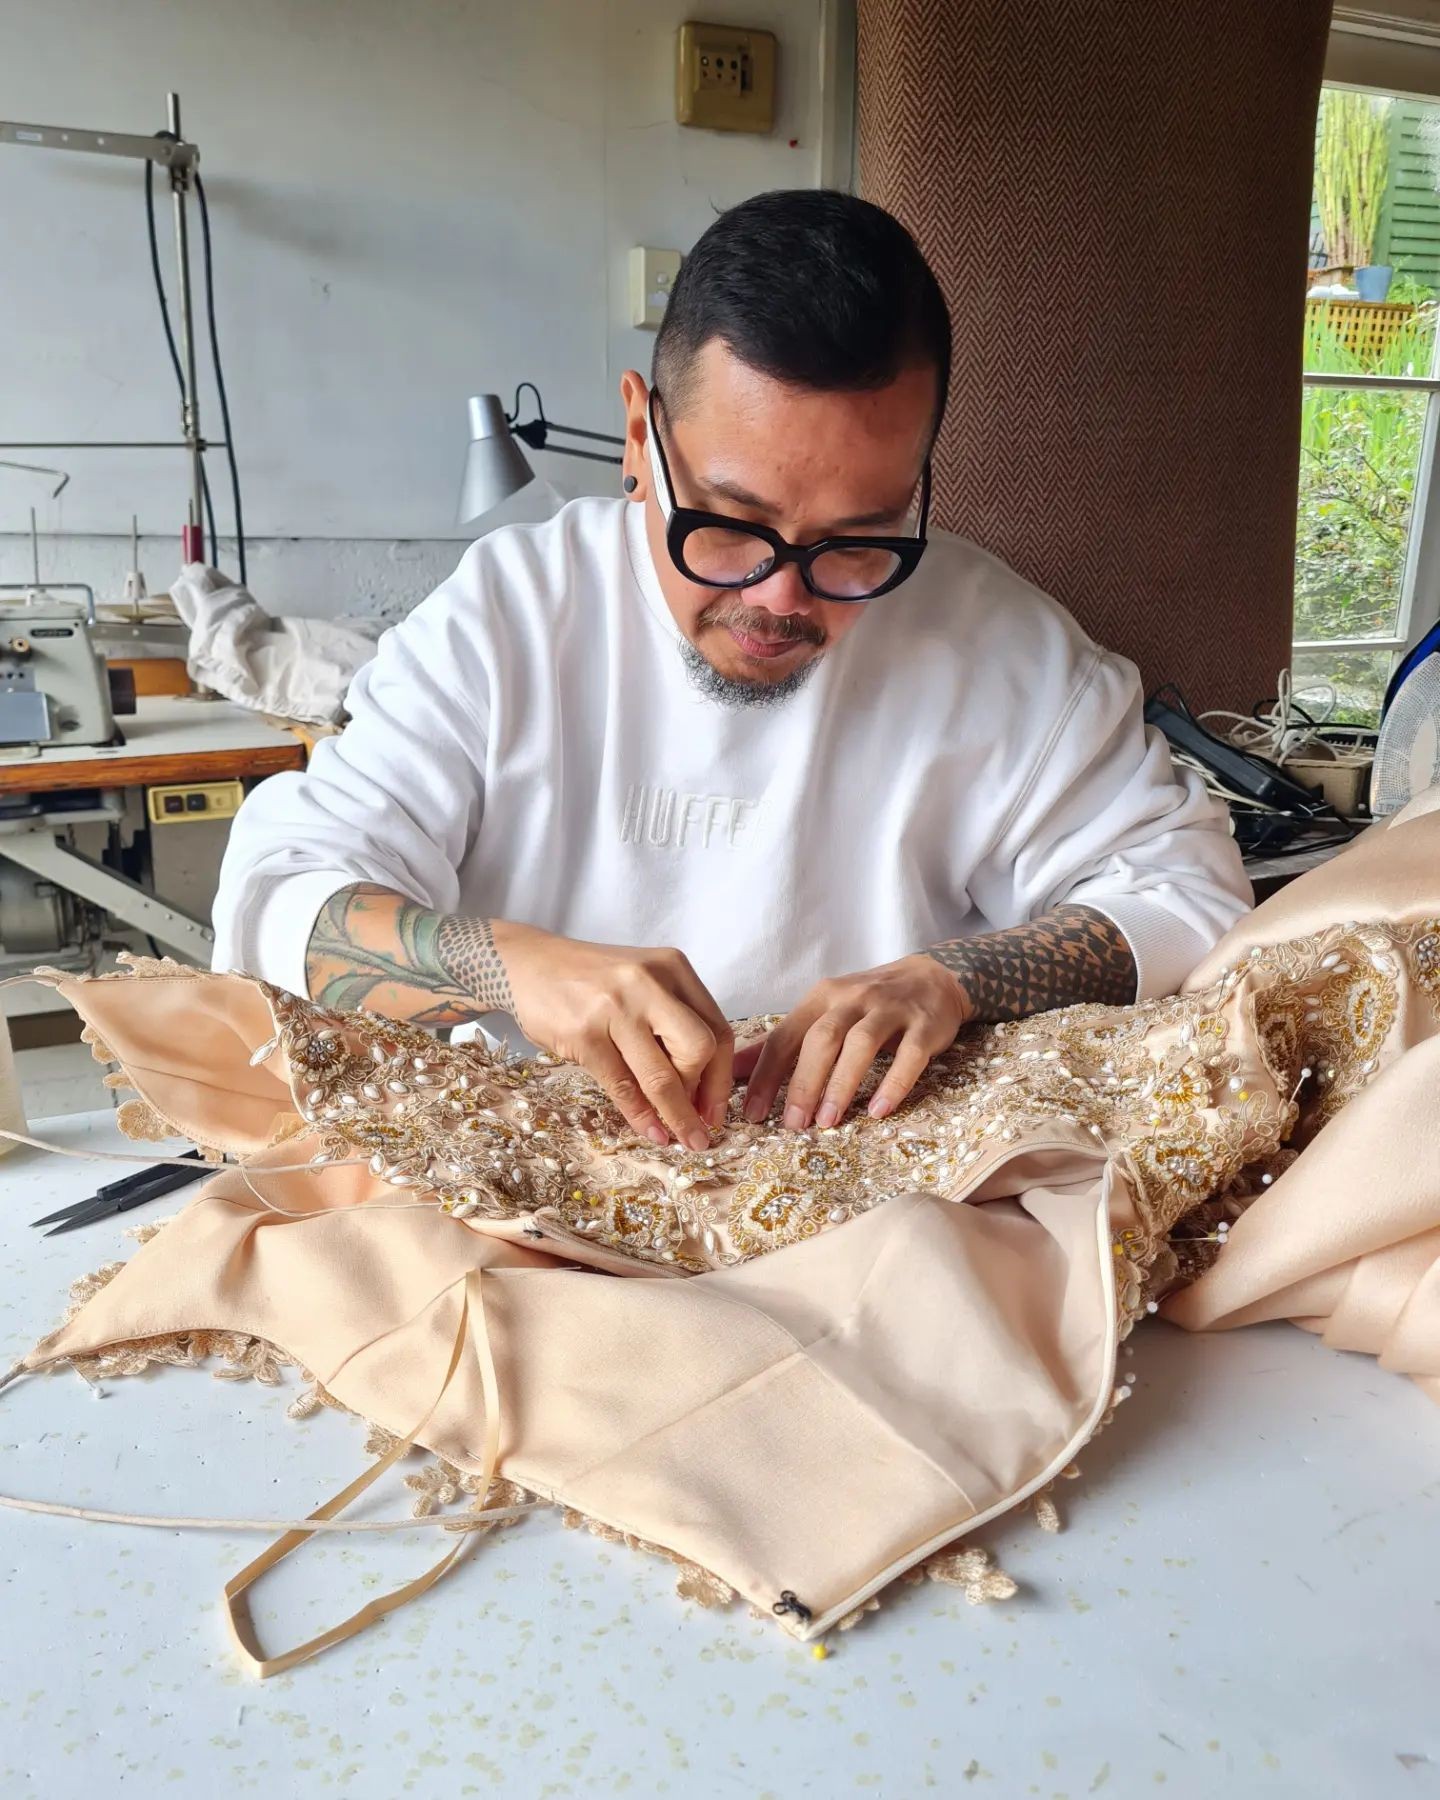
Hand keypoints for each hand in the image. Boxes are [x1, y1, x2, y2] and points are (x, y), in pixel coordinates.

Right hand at [494, 923, 732, 1150]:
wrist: (526, 964)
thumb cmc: (590, 980)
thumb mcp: (642, 983)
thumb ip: (672, 1021)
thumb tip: (700, 1092)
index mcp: (673, 968)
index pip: (718, 1029)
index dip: (723, 1078)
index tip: (717, 1110)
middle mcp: (649, 982)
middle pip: (701, 1049)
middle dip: (704, 1093)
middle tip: (698, 1121)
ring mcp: (616, 1008)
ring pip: (662, 1075)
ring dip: (678, 1116)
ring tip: (683, 1141)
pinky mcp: (584, 1034)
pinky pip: (622, 1086)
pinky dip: (640, 1116)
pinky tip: (650, 1131)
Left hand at [739, 955, 969, 1129]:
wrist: (932, 978)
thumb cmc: (868, 1003)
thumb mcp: (823, 1012)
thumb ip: (784, 1041)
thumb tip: (735, 1070)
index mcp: (821, 998)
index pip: (786, 1036)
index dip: (766, 1074)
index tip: (752, 1113)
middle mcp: (852, 999)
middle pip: (822, 1039)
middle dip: (803, 1082)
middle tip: (792, 1124)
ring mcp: (890, 1010)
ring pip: (861, 1044)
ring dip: (841, 1084)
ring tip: (827, 1121)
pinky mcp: (924, 1025)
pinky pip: (909, 1056)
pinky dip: (893, 1084)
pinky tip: (879, 1111)